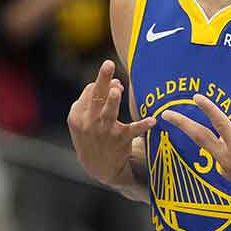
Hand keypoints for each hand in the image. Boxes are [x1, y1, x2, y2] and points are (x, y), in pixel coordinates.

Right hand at [68, 61, 155, 185]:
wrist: (98, 167)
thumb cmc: (91, 136)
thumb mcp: (83, 121)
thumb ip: (94, 100)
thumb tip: (114, 82)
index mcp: (78, 115)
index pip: (90, 92)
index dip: (102, 81)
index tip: (112, 76)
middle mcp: (89, 122)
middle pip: (96, 97)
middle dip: (102, 80)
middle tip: (108, 64)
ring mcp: (104, 131)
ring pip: (108, 113)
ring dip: (113, 102)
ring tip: (117, 90)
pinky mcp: (120, 139)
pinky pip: (133, 130)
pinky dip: (143, 125)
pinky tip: (152, 121)